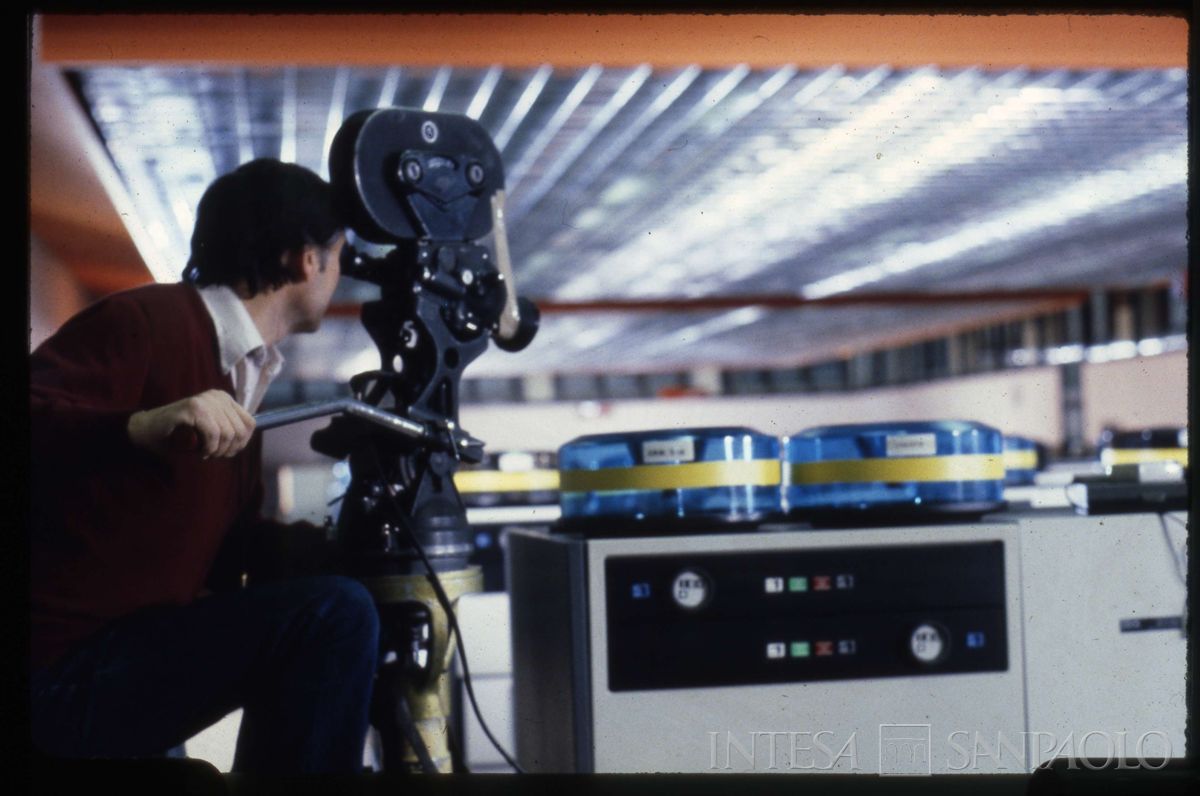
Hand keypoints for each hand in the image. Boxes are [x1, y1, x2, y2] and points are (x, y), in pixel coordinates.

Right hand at [128, 389, 255, 458]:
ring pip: (227, 434)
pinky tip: (200, 452)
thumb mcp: (211, 429)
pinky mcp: (193, 408)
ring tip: (206, 453)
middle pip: (239, 431)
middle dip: (228, 450)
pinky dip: (209, 448)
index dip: (241, 443)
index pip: (250, 423)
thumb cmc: (180, 433)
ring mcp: (204, 400)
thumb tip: (245, 441)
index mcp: (224, 398)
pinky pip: (213, 434)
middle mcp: (217, 396)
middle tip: (213, 455)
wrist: (147, 430)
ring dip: (217, 451)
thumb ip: (228, 430)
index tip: (227, 452)